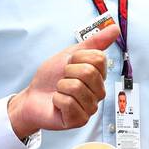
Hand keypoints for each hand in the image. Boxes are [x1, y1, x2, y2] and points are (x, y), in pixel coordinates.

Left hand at [7, 23, 120, 138]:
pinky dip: (57, 100)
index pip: (98, 59)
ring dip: (61, 87)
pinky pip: (69, 102)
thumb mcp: (70, 54)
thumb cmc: (51, 78)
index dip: (77, 58)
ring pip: (77, 87)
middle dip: (68, 72)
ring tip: (60, 91)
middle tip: (63, 79)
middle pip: (89, 72)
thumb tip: (115, 29)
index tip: (69, 65)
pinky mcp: (80, 120)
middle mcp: (98, 92)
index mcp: (99, 76)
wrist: (33, 97)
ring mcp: (90, 107)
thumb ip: (94, 42)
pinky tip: (58, 104)